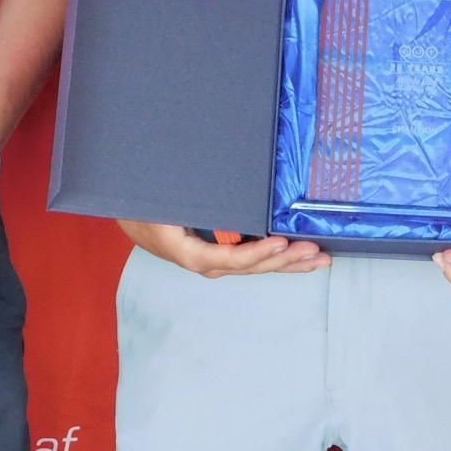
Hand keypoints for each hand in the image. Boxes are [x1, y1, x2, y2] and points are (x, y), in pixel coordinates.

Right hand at [117, 220, 330, 277]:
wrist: (131, 217)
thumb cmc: (146, 206)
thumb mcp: (164, 203)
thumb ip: (192, 200)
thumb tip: (222, 184)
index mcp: (189, 252)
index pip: (229, 258)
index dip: (256, 253)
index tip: (281, 243)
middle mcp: (205, 262)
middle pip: (250, 266)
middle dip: (286, 260)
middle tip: (316, 253)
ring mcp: (214, 260)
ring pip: (255, 265)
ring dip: (288, 263)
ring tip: (319, 260)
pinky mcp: (220, 253)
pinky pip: (251, 258)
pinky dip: (275, 257)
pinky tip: (297, 255)